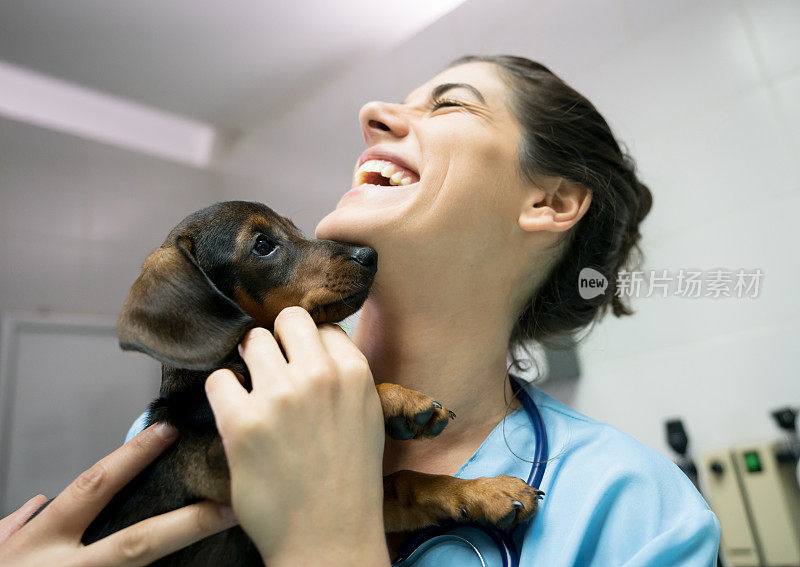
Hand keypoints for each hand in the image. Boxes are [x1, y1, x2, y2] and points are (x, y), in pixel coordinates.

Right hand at [0, 422, 237, 566]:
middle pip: (139, 542)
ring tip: (225, 531)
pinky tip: (195, 564)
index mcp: (43, 541)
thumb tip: (36, 505)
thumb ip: (18, 527)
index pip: (95, 487)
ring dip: (183, 553)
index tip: (170, 431)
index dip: (133, 457)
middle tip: (230, 506)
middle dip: (188, 524)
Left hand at [205, 307, 389, 566]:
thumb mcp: (366, 416)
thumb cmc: (348, 480)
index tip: (300, 363)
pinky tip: (235, 413)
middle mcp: (318, 375)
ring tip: (255, 394)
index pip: (322, 326)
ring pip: (251, 341)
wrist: (328, 536)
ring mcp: (279, 396)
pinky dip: (223, 392)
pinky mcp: (242, 422)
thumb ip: (343, 377)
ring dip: (250, 364)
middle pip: (286, 320)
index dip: (308, 344)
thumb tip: (311, 346)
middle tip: (273, 369)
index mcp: (354, 372)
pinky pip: (219, 380)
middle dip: (278, 341)